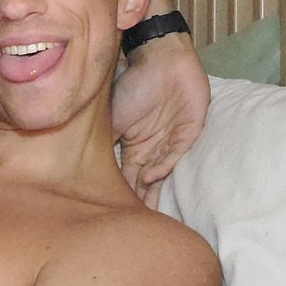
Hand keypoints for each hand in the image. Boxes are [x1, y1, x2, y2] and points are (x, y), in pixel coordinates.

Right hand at [112, 31, 209, 208]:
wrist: (163, 59)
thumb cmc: (135, 83)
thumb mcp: (113, 116)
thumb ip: (109, 143)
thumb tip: (97, 171)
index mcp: (132, 145)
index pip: (126, 175)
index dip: (120, 193)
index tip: (111, 212)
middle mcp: (150, 147)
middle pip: (143, 181)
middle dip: (138, 201)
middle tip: (133, 226)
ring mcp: (169, 141)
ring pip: (160, 174)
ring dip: (153, 193)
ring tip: (147, 215)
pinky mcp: (188, 133)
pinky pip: (174, 155)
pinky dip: (161, 167)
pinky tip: (149, 179)